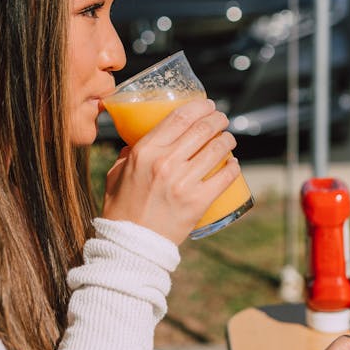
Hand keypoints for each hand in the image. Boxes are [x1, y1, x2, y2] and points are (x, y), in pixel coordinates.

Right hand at [101, 98, 238, 244]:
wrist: (131, 244)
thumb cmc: (121, 210)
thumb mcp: (116, 175)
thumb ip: (127, 155)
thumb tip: (136, 143)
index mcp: (144, 152)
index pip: (178, 118)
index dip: (198, 106)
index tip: (207, 104)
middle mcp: (165, 163)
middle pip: (201, 129)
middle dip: (217, 119)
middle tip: (221, 118)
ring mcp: (183, 182)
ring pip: (216, 150)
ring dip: (228, 139)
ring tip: (229, 138)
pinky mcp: (198, 201)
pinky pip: (224, 178)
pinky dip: (233, 167)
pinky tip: (234, 164)